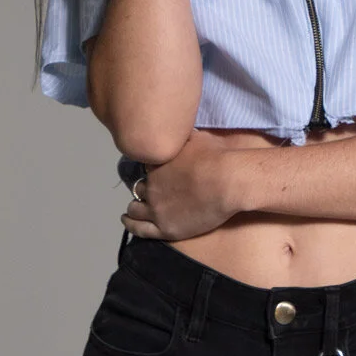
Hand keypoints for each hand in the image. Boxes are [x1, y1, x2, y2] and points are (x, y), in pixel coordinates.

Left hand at [121, 129, 240, 241]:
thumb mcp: (197, 137)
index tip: (155, 171)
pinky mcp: (165, 227)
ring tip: (132, 209)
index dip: (150, 169)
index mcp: (156, 163)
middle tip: (147, 191)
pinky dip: (131, 224)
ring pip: (136, 208)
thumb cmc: (217, 157)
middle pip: (139, 188)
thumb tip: (181, 127)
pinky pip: (140, 228)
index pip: (144, 166)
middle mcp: (152, 185)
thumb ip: (184, 136)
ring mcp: (157, 208)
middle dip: (143, 188)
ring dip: (134, 207)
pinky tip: (127, 221)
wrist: (228, 181)